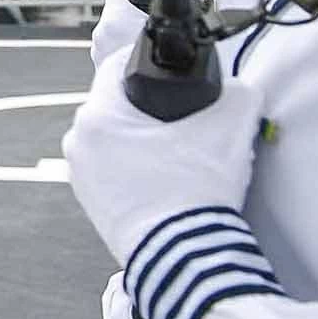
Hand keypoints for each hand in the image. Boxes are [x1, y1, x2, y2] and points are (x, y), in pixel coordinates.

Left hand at [62, 48, 263, 268]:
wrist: (184, 258)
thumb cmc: (198, 190)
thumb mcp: (229, 128)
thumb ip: (239, 93)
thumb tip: (239, 86)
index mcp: (98, 116)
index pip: (119, 67)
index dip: (149, 60)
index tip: (173, 70)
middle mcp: (78, 141)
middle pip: (118, 104)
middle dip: (150, 105)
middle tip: (185, 117)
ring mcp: (80, 173)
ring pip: (115, 137)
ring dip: (142, 137)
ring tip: (180, 151)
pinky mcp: (89, 200)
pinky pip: (112, 167)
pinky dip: (135, 165)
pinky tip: (165, 175)